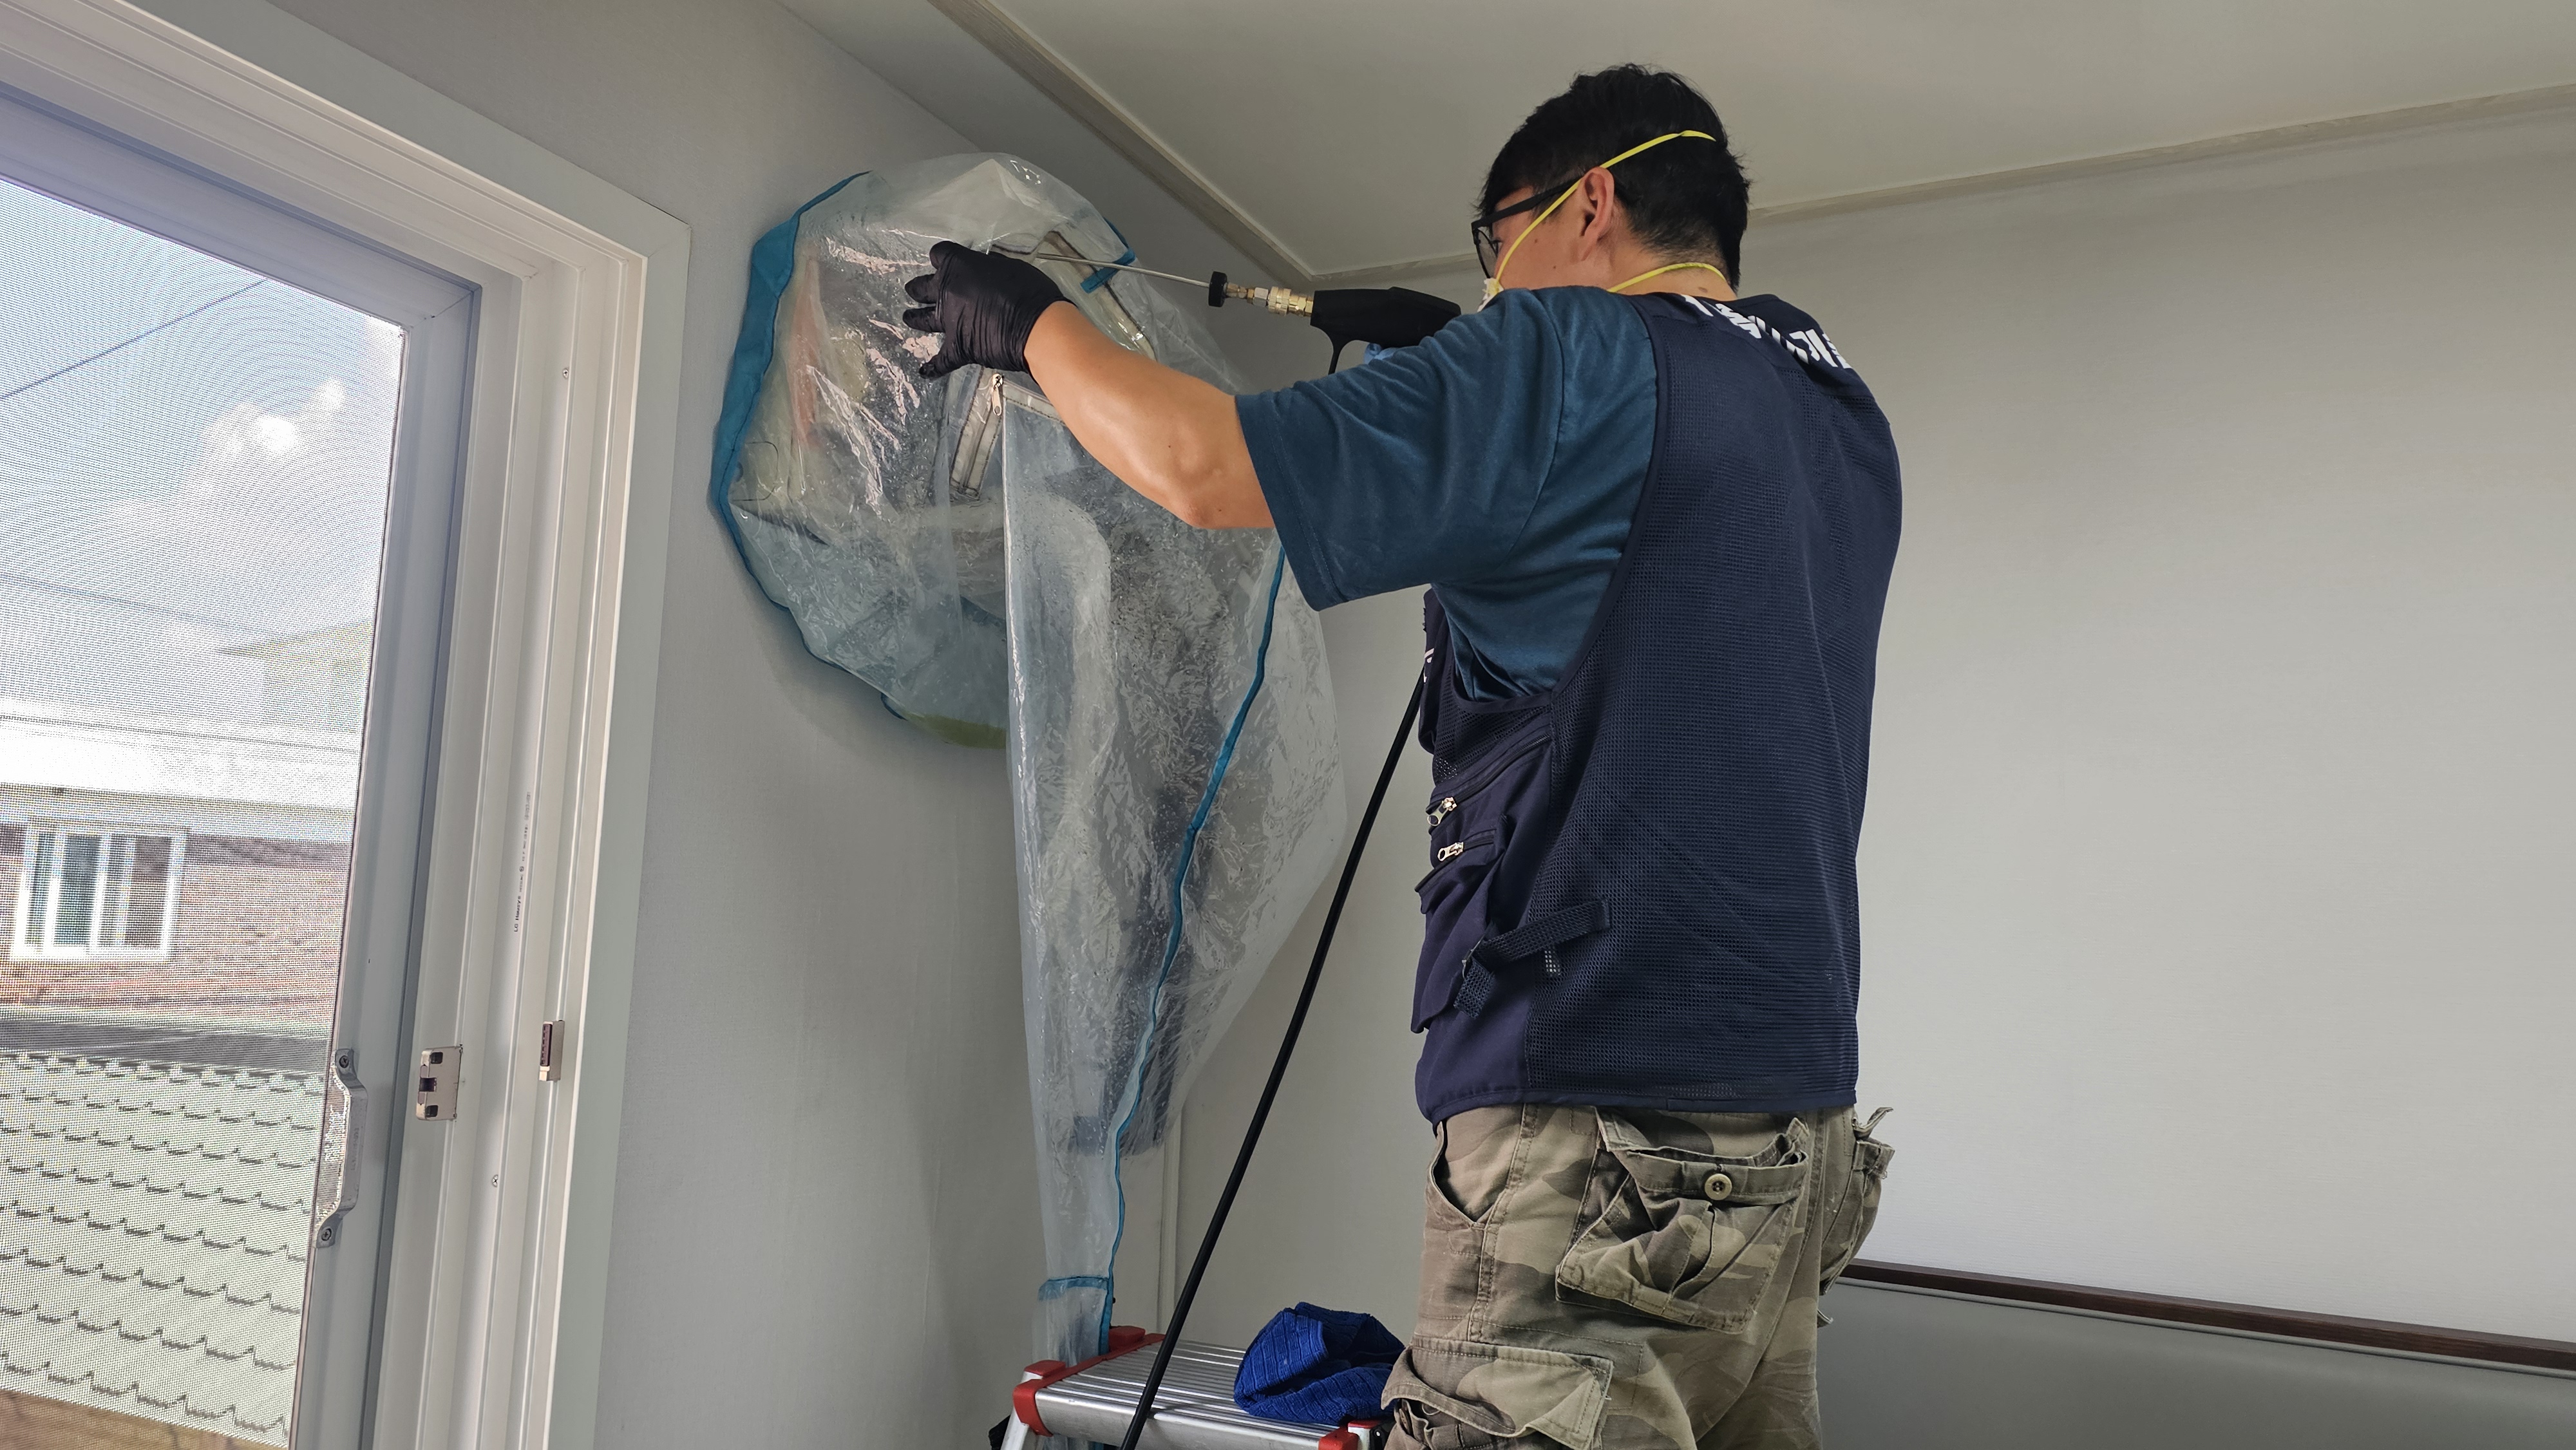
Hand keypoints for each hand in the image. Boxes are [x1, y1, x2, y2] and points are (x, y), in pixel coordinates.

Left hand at [901, 241, 1067, 378]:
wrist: (1037, 328)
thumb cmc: (1030, 291)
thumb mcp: (1009, 267)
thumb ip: (990, 269)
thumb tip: (985, 270)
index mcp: (959, 266)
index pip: (939, 254)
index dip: (941, 259)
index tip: (943, 262)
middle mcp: (946, 291)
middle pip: (922, 287)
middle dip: (918, 289)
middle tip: (915, 292)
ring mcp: (949, 322)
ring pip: (922, 320)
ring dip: (914, 318)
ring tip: (907, 318)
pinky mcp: (958, 348)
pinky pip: (940, 361)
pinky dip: (932, 368)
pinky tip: (924, 372)